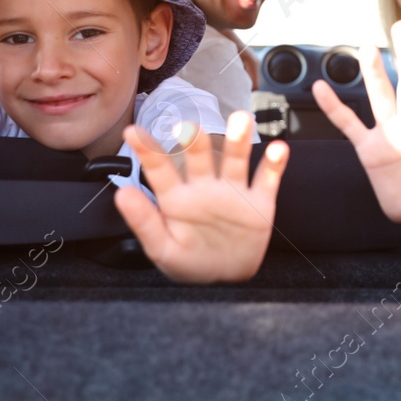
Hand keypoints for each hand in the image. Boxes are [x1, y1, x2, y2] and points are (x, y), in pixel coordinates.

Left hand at [115, 110, 288, 283]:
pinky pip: (267, 180)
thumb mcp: (162, 249)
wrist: (227, 280)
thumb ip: (144, 222)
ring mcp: (233, 193)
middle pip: (199, 158)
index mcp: (177, 199)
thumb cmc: (190, 263)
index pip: (159, 170)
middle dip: (195, 142)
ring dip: (239, 140)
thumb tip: (121, 194)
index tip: (133, 132)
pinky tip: (279, 149)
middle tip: (191, 128)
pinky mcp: (259, 203)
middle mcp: (204, 188)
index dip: (147, 151)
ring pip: (236, 160)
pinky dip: (274, 165)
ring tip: (240, 120)